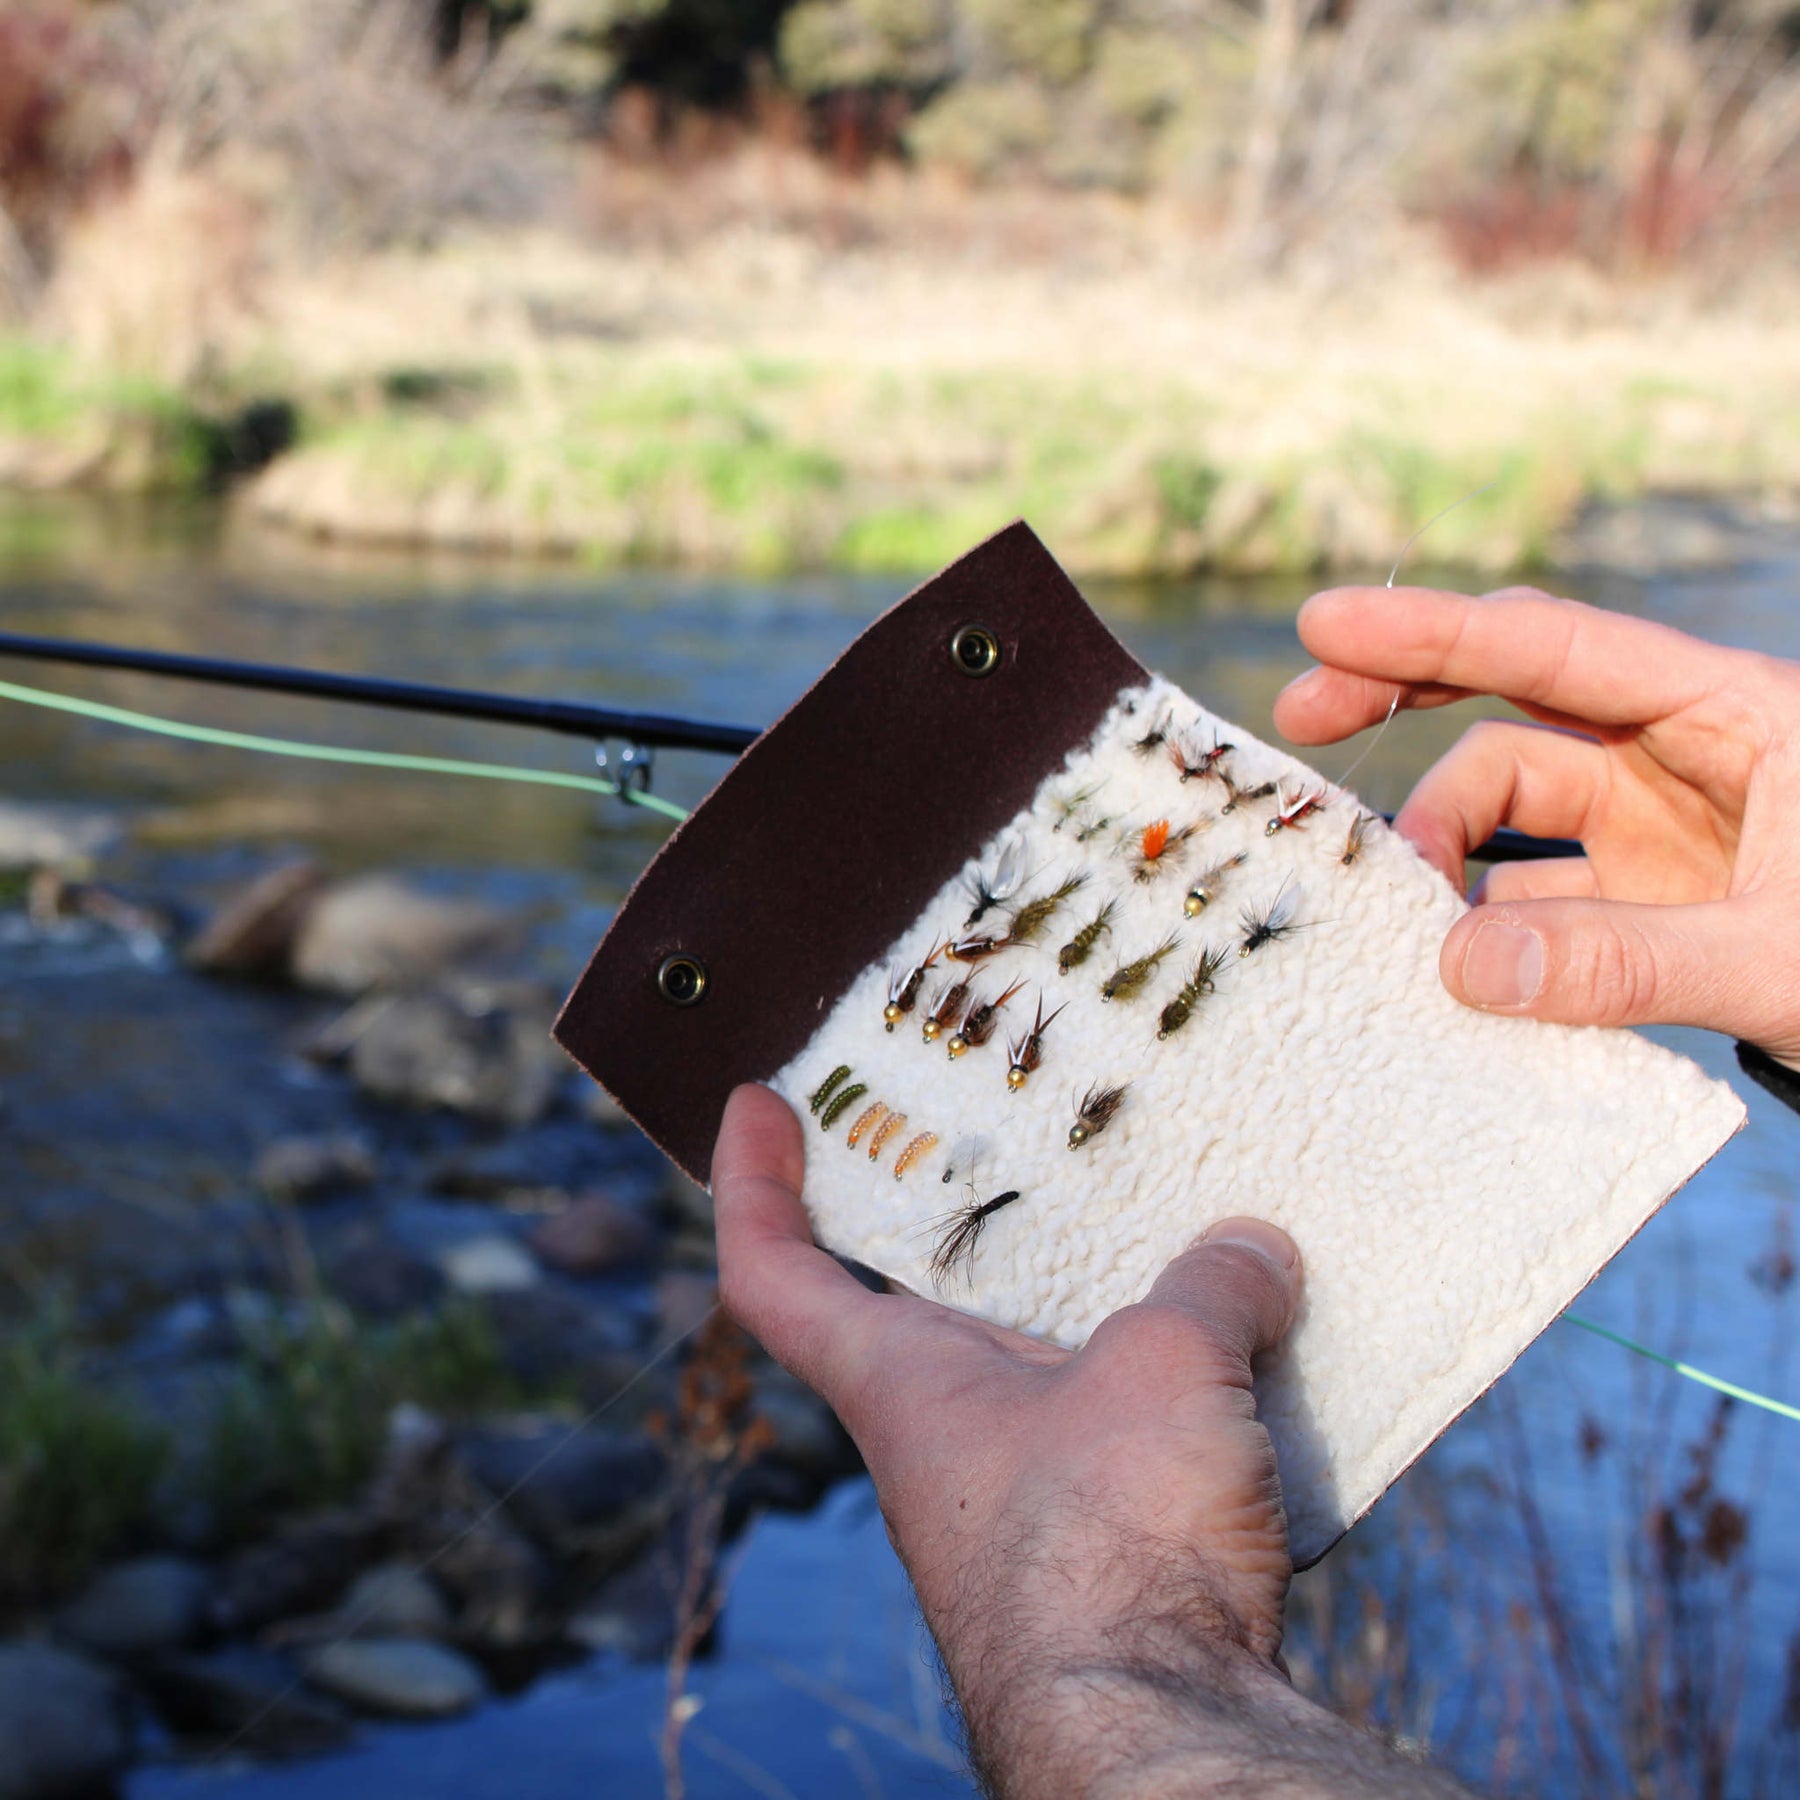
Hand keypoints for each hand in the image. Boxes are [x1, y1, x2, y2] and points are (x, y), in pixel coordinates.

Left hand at [714, 1084, 1469, 1798]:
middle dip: (954, 1224)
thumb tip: (1254, 1247)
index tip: (756, 1102)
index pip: (773, 1272)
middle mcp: (940, 1443)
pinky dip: (1164, 1387)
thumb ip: (1208, 1288)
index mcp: (901, 1383)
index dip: (749, 1181)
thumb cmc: (1112, 1541)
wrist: (1160, 1732)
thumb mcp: (1165, 1368)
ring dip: (1086, 1310)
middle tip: (999, 1135)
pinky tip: (1242, 1358)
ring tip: (1171, 1229)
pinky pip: (1118, 1440)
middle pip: (915, 1308)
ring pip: (1036, 1375)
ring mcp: (1015, 1506)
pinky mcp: (1098, 1556)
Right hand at [1274, 584, 1799, 1069]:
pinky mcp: (1642, 902)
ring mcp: (1658, 831)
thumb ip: (1627, 959)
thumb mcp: (1784, 953)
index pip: (1561, 651)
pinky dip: (1478, 928)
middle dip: (1404, 699)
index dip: (1436, 633)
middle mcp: (1682, 756)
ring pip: (1509, 808)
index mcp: (1736, 715)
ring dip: (1440, 851)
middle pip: (1515, 701)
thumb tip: (1458, 969)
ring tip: (1387, 913)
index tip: (1324, 625)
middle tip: (1298, 718)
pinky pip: (1530, 899)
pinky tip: (1441, 965)